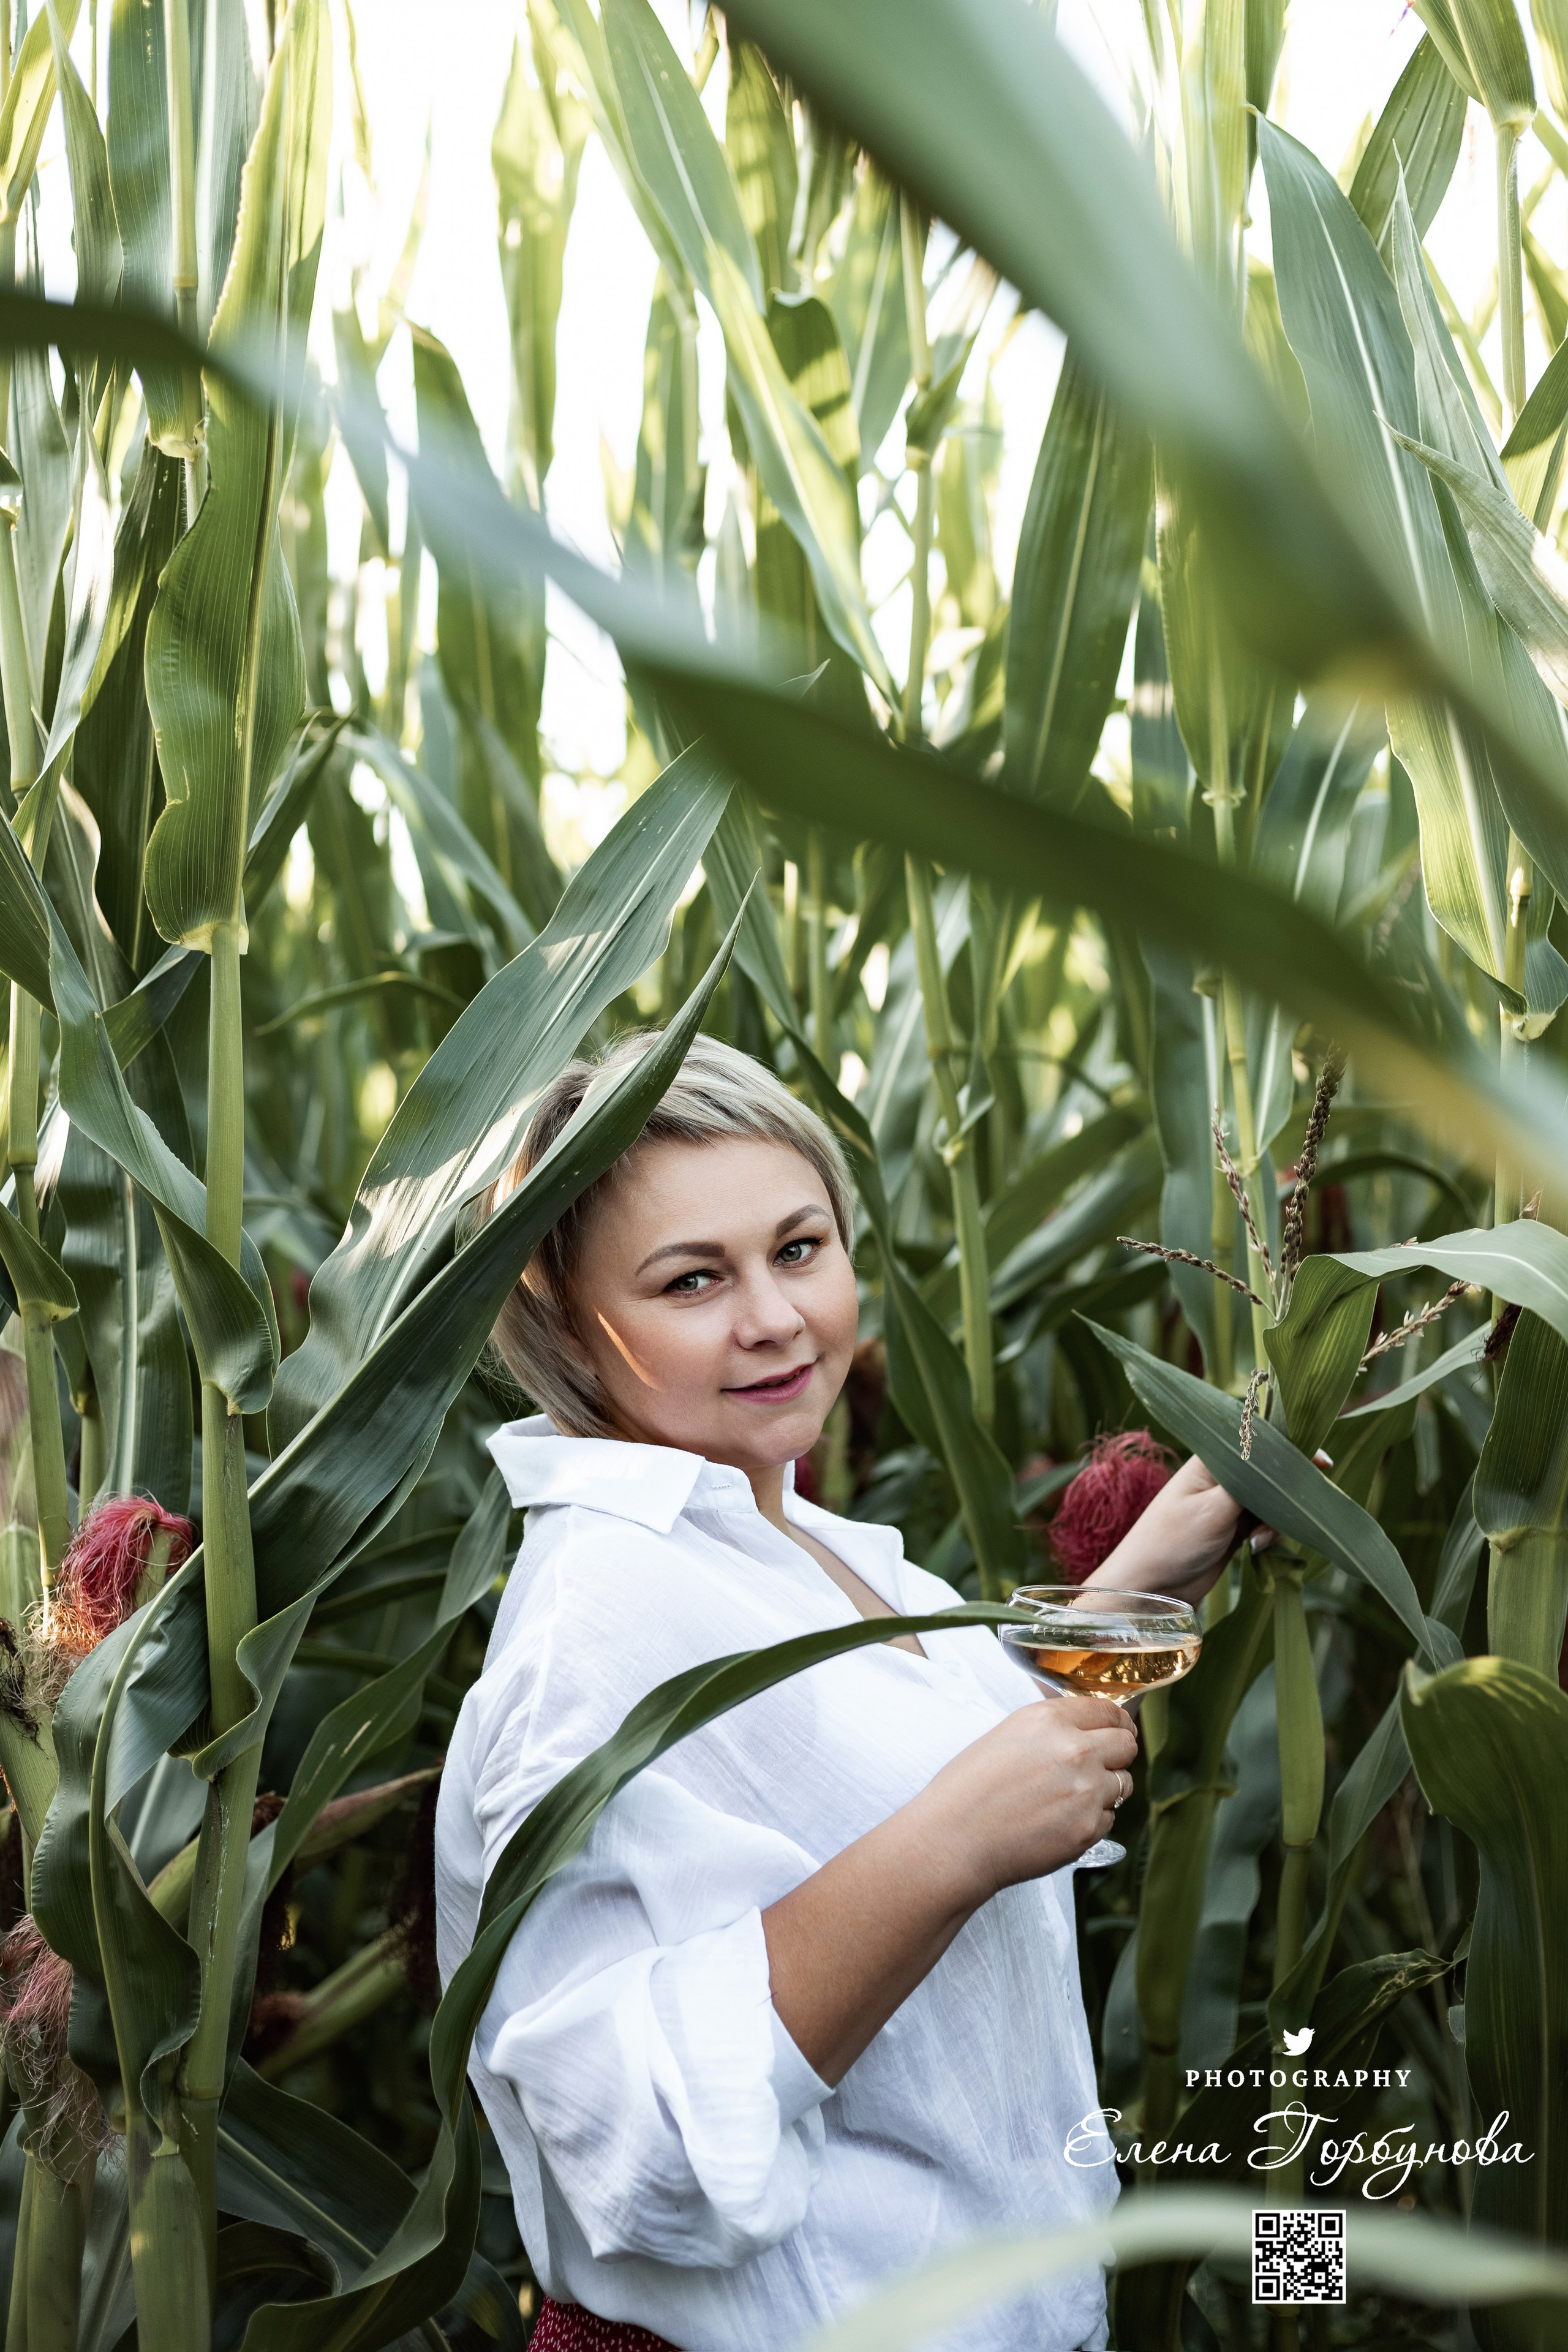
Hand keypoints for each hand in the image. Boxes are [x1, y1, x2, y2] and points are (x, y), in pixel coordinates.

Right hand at [910, 1693, 1138, 1898]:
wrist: (953, 1840)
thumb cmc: (968, 1789)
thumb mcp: (1008, 1735)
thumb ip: (1052, 1729)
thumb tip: (1086, 1730)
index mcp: (1050, 1719)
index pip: (1110, 1711)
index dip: (1118, 1722)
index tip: (1119, 1731)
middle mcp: (1075, 1749)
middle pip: (1127, 1744)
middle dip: (1118, 1754)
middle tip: (1102, 1766)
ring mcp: (1086, 1791)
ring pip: (1123, 1784)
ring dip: (1106, 1790)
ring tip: (1068, 1799)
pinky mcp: (1088, 1828)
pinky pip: (1109, 1818)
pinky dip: (1092, 1820)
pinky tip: (1058, 1823)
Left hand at [1084, 1453, 1267, 1604]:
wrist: (1153, 1587)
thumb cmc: (1174, 1541)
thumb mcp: (1215, 1508)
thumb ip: (1250, 1483)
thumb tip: (1281, 1455)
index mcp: (1213, 1460)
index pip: (1257, 1442)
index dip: (1285, 1451)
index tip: (1314, 1465)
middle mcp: (1223, 1477)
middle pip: (1270, 1474)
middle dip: (1283, 1494)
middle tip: (1280, 1516)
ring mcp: (1229, 1503)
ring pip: (1271, 1501)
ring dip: (1275, 1520)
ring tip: (1258, 1539)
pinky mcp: (1234, 1528)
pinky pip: (1265, 1523)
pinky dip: (1269, 1534)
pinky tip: (1256, 1547)